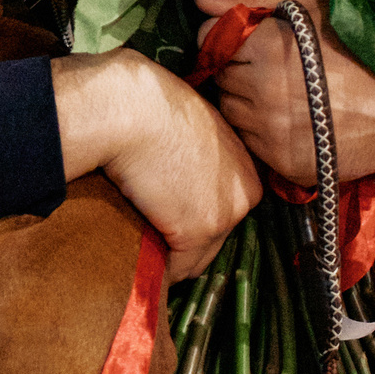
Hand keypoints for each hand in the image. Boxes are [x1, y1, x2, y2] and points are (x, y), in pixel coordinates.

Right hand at [53, 50, 259, 278]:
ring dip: (170, 257)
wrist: (129, 107)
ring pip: (197, 257)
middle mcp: (245, 191)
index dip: (188, 219)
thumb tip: (168, 169)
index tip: (163, 222)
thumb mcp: (184, 124)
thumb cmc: (145, 103)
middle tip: (149, 240)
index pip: (222, 210)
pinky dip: (156, 270)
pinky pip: (176, 269)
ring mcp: (226, 213)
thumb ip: (190, 151)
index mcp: (243, 165)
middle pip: (215, 238)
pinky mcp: (198, 231)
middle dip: (182, 241)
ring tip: (141, 253)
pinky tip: (136, 261)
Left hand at [194, 0, 374, 185]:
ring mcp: (271, 136)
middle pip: (220, 77)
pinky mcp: (284, 165)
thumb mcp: (316, 5)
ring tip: (287, 91)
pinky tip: (295, 117)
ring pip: (231, 112)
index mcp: (266, 50)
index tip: (254, 37)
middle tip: (276, 64)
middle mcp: (261, 96)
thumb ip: (254, 0)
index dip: (230, 35)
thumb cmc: (370, 45)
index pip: (210, 40)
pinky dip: (264, 131)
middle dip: (239, 67)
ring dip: (247, 101)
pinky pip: (252, 145)